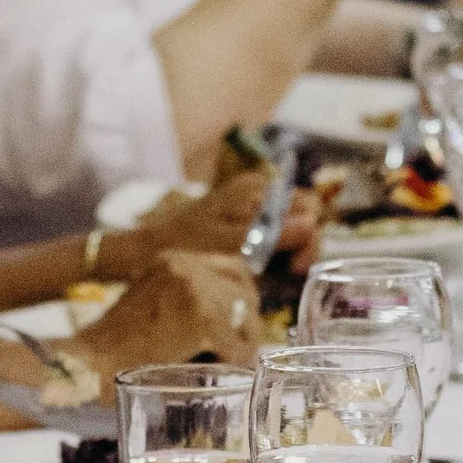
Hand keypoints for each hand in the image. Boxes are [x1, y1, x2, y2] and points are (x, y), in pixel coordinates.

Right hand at [69, 252, 262, 379]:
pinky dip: (230, 364)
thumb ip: (188, 303)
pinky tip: (212, 375)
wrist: (86, 366)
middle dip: (247, 322)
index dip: (239, 300)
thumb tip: (235, 319)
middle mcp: (185, 263)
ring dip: (242, 345)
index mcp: (172, 258)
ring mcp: (194, 286)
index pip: (232, 268)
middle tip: (238, 351)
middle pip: (245, 288)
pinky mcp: (202, 316)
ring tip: (225, 366)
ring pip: (247, 317)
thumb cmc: (116, 350)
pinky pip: (236, 345)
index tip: (237, 325)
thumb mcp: (154, 308)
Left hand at [113, 170, 315, 273]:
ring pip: (293, 226)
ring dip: (294, 251)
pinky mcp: (248, 221)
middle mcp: (260, 191)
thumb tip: (310, 223)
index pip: (308, 205)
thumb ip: (270, 233)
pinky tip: (271, 270)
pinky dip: (278, 252)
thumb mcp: (230, 242)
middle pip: (305, 215)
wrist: (151, 247)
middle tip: (291, 273)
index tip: (296, 265)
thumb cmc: (185, 243)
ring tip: (282, 275)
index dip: (309, 236)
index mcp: (257, 187)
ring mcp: (255, 206)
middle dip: (304, 245)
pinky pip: (276, 234)